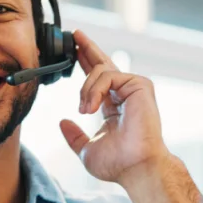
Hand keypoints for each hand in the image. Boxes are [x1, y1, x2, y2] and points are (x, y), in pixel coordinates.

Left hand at [59, 30, 169, 186]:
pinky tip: (91, 107)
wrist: (136, 167)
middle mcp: (125, 93)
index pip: (98, 79)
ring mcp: (133, 87)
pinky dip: (94, 90)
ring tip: (84, 110)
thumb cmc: (118, 164)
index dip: (85, 63)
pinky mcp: (139, 85)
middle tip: (74, 34)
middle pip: (104, 62)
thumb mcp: (86, 149)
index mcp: (114, 106)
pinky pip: (107, 75)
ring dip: (85, 90)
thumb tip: (62, 122)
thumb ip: (74, 136)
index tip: (73, 51)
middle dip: (87, 48)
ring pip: (100, 71)